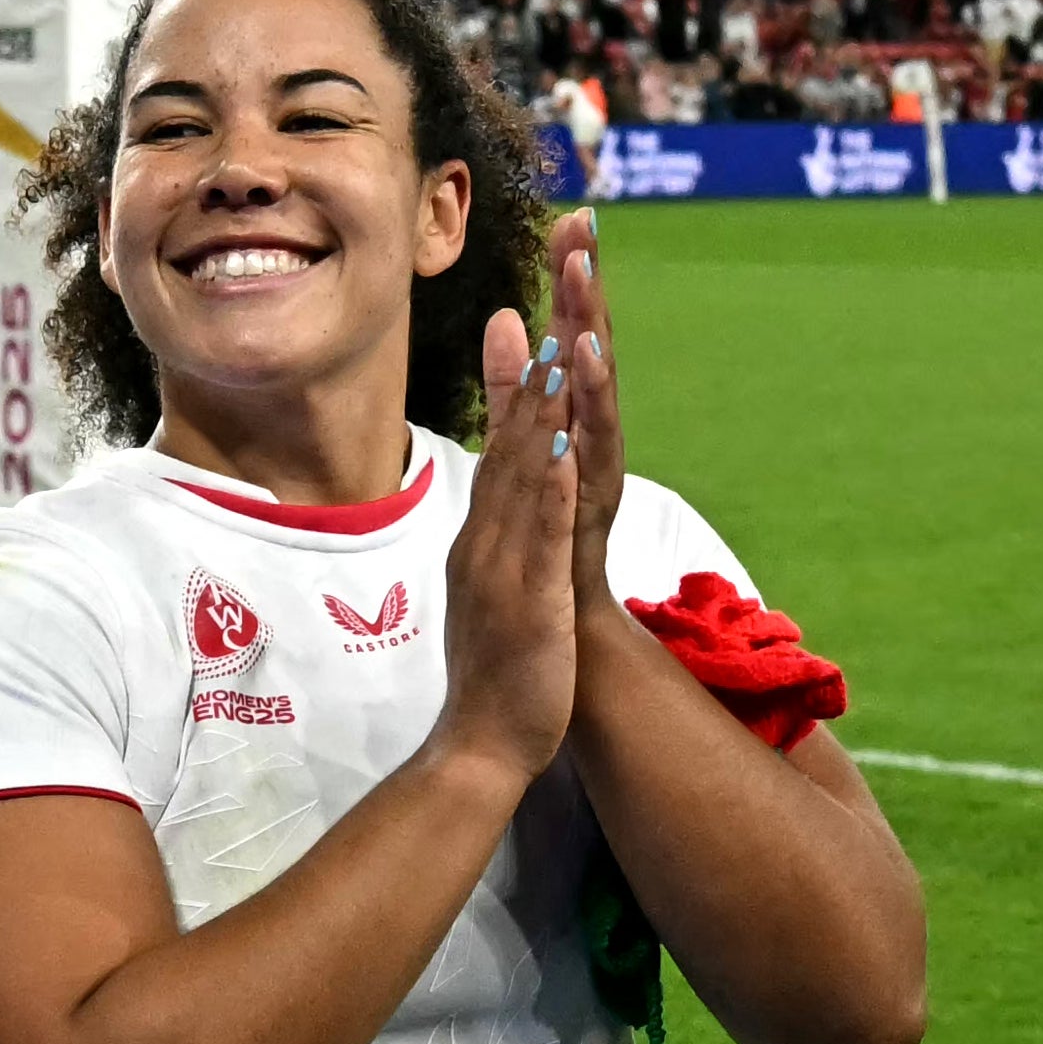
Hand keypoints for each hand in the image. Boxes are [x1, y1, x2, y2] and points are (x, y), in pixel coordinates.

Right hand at [437, 308, 579, 776]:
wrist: (480, 747)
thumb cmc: (499, 675)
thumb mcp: (501, 593)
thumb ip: (505, 545)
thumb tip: (513, 512)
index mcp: (484, 535)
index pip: (502, 444)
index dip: (518, 377)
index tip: (529, 310)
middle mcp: (485, 537)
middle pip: (509, 435)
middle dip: (535, 361)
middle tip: (549, 295)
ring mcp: (500, 564)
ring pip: (520, 472)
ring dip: (541, 404)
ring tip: (562, 339)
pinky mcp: (524, 599)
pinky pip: (536, 533)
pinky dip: (546, 484)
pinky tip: (562, 442)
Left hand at [542, 211, 627, 625]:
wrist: (556, 649)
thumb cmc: (546, 553)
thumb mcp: (523, 455)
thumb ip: (515, 387)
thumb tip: (505, 316)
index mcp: (572, 425)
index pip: (573, 339)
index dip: (574, 280)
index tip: (573, 215)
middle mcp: (592, 445)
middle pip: (591, 355)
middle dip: (588, 292)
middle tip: (586, 227)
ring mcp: (594, 482)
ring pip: (595, 404)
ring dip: (590, 348)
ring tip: (583, 295)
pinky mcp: (588, 521)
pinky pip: (589, 462)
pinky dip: (587, 419)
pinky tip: (582, 380)